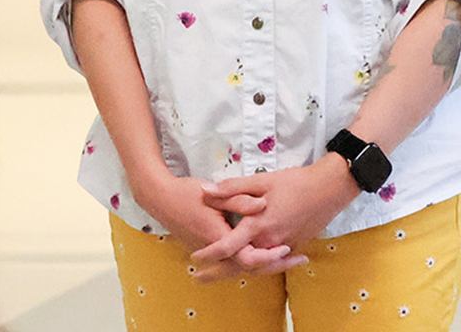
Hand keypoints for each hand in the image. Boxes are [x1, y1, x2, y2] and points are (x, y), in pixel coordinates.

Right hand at [131, 171, 303, 280]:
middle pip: (251, 267)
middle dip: (277, 264)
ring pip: (244, 266)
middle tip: (300, 259)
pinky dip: (254, 259)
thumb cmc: (186, 194)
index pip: (249, 256)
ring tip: (292, 257)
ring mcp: (213, 252)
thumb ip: (239, 199)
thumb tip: (262, 204)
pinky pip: (236, 260)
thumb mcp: (213, 193)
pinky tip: (270, 252)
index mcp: (219, 237)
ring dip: (268, 263)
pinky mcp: (211, 249)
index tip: (289, 247)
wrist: (159, 200)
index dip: (270, 255)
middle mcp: (217, 250)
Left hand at [189, 154, 358, 279]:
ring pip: (255, 266)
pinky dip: (257, 266)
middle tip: (198, 276)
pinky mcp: (294, 247)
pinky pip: (271, 263)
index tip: (195, 257)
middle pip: (239, 264)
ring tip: (219, 273)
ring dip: (236, 271)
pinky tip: (248, 263)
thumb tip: (205, 190)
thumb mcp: (262, 181)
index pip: (227, 246)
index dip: (209, 253)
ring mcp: (283, 247)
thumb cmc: (295, 182)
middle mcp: (270, 242)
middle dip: (217, 272)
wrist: (330, 189)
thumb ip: (232, 188)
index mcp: (258, 226)